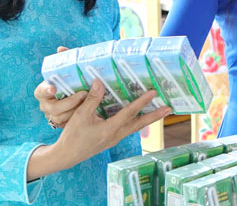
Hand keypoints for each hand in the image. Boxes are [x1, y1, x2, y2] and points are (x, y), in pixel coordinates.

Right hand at [28, 79, 169, 179]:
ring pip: (135, 127)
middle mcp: (116, 135)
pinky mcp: (113, 139)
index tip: (152, 92)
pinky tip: (140, 116)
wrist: (66, 155)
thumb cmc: (72, 136)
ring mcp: (116, 138)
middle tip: (169, 108)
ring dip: (149, 119)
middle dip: (155, 115)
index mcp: (109, 129)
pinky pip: (129, 128)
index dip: (141, 102)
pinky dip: (137, 121)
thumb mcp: (80, 116)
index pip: (129, 113)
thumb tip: (99, 82)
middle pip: (139, 124)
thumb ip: (91, 99)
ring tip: (161, 111)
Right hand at [35, 47, 84, 128]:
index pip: (40, 91)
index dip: (45, 90)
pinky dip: (81, 120)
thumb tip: (61, 48)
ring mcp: (53, 117)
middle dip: (70, 102)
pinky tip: (93, 114)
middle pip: (54, 109)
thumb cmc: (69, 84)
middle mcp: (46, 106)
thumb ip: (64, 61)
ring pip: (62, 119)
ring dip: (76, 111)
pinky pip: (70, 125)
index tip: (54, 88)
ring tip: (91, 104)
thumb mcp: (67, 73)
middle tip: (83, 94)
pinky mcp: (63, 125)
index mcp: (43, 93)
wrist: (73, 102)